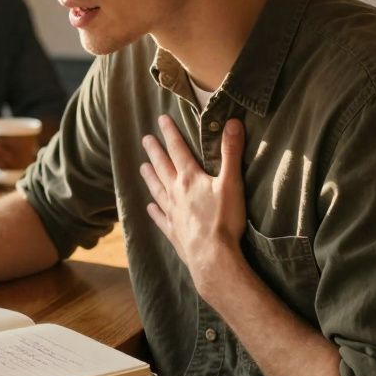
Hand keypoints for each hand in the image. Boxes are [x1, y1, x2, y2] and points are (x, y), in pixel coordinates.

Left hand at [140, 115, 247, 290]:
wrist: (212, 256)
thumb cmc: (223, 220)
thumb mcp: (231, 183)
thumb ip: (231, 153)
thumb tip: (233, 122)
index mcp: (190, 179)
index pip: (178, 150)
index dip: (171, 133)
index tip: (161, 119)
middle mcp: (176, 193)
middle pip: (163, 167)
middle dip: (155, 151)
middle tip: (145, 139)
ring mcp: (172, 213)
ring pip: (157, 190)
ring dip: (150, 177)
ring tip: (142, 167)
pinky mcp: (173, 231)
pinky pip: (160, 218)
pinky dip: (154, 212)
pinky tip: (149, 208)